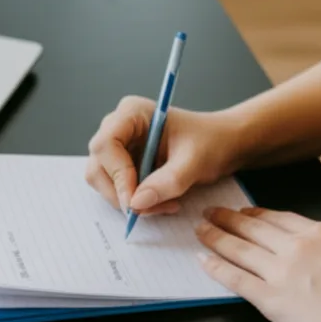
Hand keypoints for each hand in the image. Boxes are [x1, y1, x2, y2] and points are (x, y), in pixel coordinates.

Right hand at [85, 96, 245, 213]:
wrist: (222, 145)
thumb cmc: (212, 142)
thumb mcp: (195, 162)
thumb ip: (167, 182)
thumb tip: (136, 202)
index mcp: (132, 113)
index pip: (106, 144)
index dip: (117, 174)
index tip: (135, 199)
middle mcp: (118, 127)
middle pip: (98, 166)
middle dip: (122, 193)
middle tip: (150, 208)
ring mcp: (118, 147)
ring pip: (102, 181)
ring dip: (130, 201)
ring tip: (163, 204)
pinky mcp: (121, 165)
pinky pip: (115, 189)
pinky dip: (135, 202)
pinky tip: (160, 201)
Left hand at [195, 207, 320, 321]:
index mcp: (320, 234)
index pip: (277, 218)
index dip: (255, 214)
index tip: (243, 212)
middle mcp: (296, 247)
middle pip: (252, 228)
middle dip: (227, 219)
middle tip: (209, 213)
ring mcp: (281, 273)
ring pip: (238, 249)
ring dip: (215, 237)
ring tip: (200, 231)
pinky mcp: (271, 300)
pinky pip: (235, 279)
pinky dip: (216, 267)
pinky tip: (203, 261)